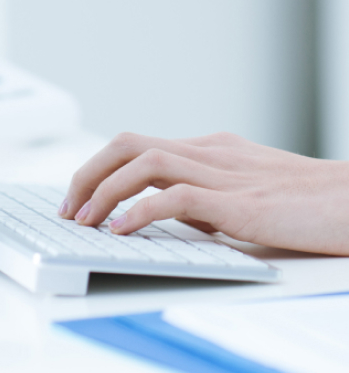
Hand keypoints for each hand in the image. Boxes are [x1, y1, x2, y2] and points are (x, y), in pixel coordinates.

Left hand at [59, 131, 348, 254]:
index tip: (79, 197)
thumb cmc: (305, 203)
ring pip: (144, 161)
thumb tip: (159, 211)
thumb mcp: (241, 194)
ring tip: (83, 221)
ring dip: (104, 190)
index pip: (136, 146)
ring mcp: (223, 171)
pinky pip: (176, 195)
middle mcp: (208, 152)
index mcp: (208, 149)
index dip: (99, 169)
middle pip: (129, 144)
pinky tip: (121, 229)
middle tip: (68, 208)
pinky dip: (140, 209)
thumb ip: (201, 197)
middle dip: (89, 173)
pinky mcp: (239, 200)